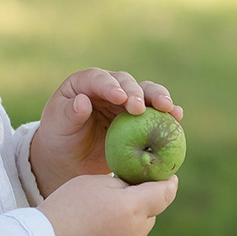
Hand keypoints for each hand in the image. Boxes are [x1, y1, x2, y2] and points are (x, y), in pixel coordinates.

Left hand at [28, 68, 182, 196]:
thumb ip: (70, 113)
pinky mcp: (138, 117)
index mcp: (85, 83)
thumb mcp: (59, 126)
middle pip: (127, 82)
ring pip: (145, 92)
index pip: (98, 79)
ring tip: (169, 108)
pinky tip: (177, 117)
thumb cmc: (60, 137)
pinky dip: (166, 114)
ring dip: (158, 98)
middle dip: (136, 93)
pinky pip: (155, 112)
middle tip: (140, 108)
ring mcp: (125, 101)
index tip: (120, 97)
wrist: (71, 157)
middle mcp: (108, 87)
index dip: (110, 85)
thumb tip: (82, 101)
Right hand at [39, 174, 178, 235]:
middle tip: (114, 198)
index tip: (169, 178)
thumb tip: (136, 191)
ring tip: (93, 221)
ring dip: (124, 225)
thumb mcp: (94, 183)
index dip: (168, 183)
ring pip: (135, 233)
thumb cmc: (65, 209)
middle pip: (148, 214)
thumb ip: (122, 185)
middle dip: (138, 205)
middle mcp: (136, 234)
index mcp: (133, 208)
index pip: (165, 193)